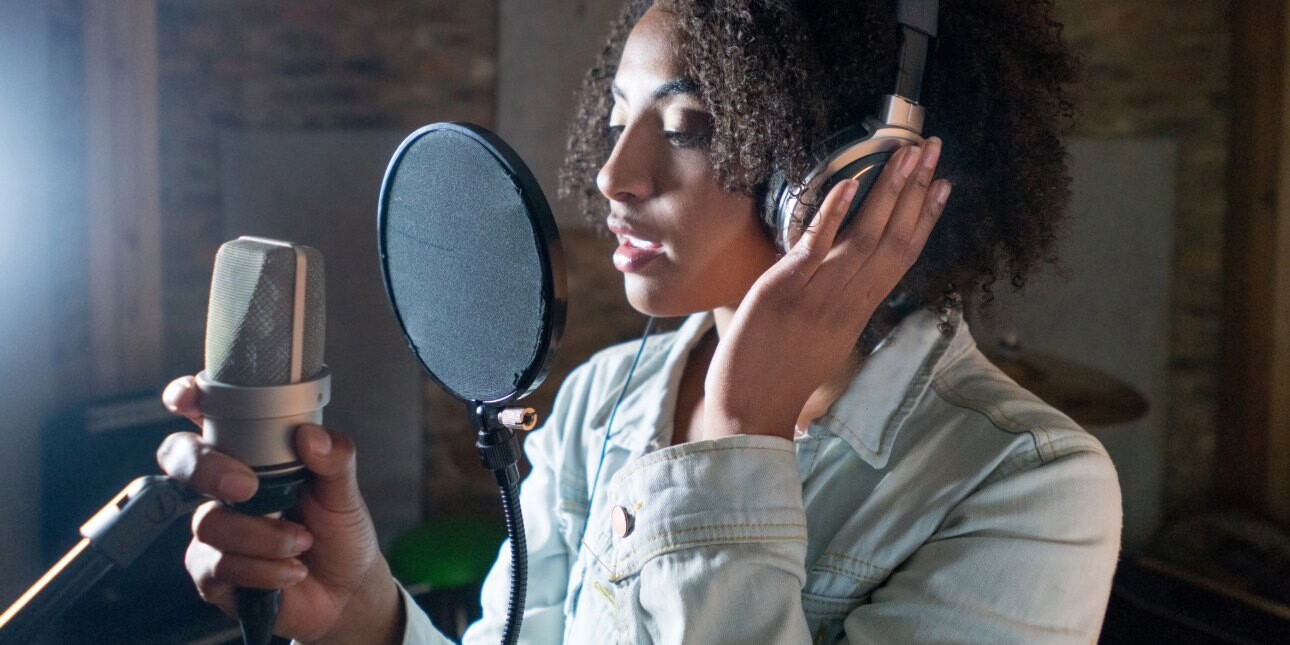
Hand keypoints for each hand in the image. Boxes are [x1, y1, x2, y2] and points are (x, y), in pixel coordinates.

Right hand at [158, 376, 402, 643]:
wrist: (347, 589)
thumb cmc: (339, 530)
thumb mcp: (344, 490)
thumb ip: (335, 458)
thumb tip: (312, 436)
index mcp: (253, 452)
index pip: (208, 415)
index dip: (187, 398)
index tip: (187, 399)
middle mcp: (225, 485)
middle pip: (181, 459)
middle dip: (207, 469)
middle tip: (247, 487)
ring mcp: (215, 528)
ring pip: (209, 522)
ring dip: (261, 536)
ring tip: (301, 542)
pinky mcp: (212, 573)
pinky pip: (218, 565)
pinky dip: (262, 570)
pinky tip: (290, 571)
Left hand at [703, 138, 950, 438]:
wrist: (749, 413)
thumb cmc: (778, 377)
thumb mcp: (820, 338)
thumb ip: (834, 301)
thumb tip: (836, 264)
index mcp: (858, 313)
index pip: (902, 258)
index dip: (926, 219)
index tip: (945, 185)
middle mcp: (847, 302)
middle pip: (893, 240)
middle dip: (916, 191)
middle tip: (933, 149)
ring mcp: (817, 296)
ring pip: (864, 239)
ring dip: (887, 192)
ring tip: (906, 154)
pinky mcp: (783, 292)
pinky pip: (815, 248)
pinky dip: (833, 215)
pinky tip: (850, 185)